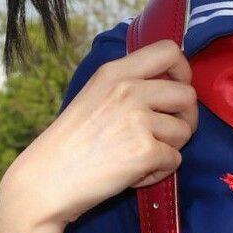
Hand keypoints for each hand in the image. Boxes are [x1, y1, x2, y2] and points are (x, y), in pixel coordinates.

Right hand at [5, 38, 199, 227]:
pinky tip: (132, 175)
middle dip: (185, 118)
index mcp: (115, 72)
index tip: (176, 91)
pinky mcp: (145, 151)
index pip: (169, 51)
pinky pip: (175, 161)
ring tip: (138, 158)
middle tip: (165, 135)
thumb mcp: (94, 96)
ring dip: (169, 149)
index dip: (183, 72)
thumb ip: (128, 85)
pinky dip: (159, 173)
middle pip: (188, 94)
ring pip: (184, 131)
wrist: (45, 182)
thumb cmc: (69, 145)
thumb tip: (170, 84)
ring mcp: (138, 120)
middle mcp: (129, 90)